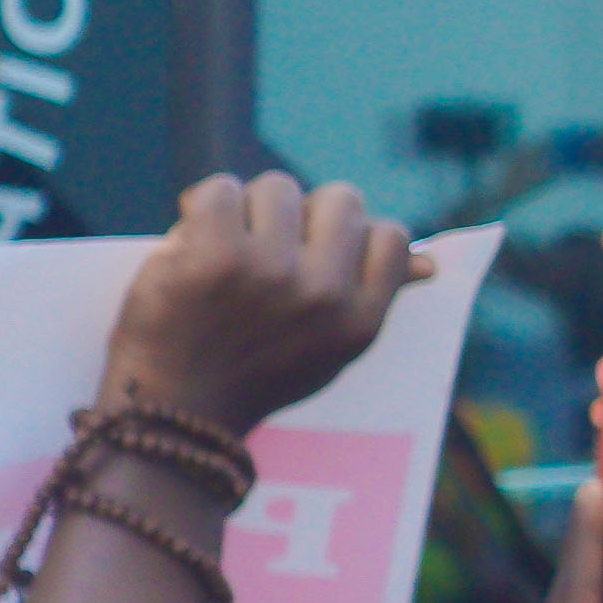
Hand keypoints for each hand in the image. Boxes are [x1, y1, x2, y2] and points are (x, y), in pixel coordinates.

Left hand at [103, 174, 414, 436]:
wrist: (172, 414)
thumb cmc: (251, 376)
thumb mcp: (328, 350)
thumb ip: (369, 298)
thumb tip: (430, 263)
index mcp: (359, 321)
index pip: (390, 237)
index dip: (352, 236)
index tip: (317, 256)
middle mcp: (324, 295)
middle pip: (339, 199)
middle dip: (303, 215)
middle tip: (268, 250)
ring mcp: (270, 272)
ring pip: (277, 188)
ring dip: (248, 211)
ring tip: (227, 251)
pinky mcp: (213, 255)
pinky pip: (220, 190)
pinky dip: (201, 208)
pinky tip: (193, 243)